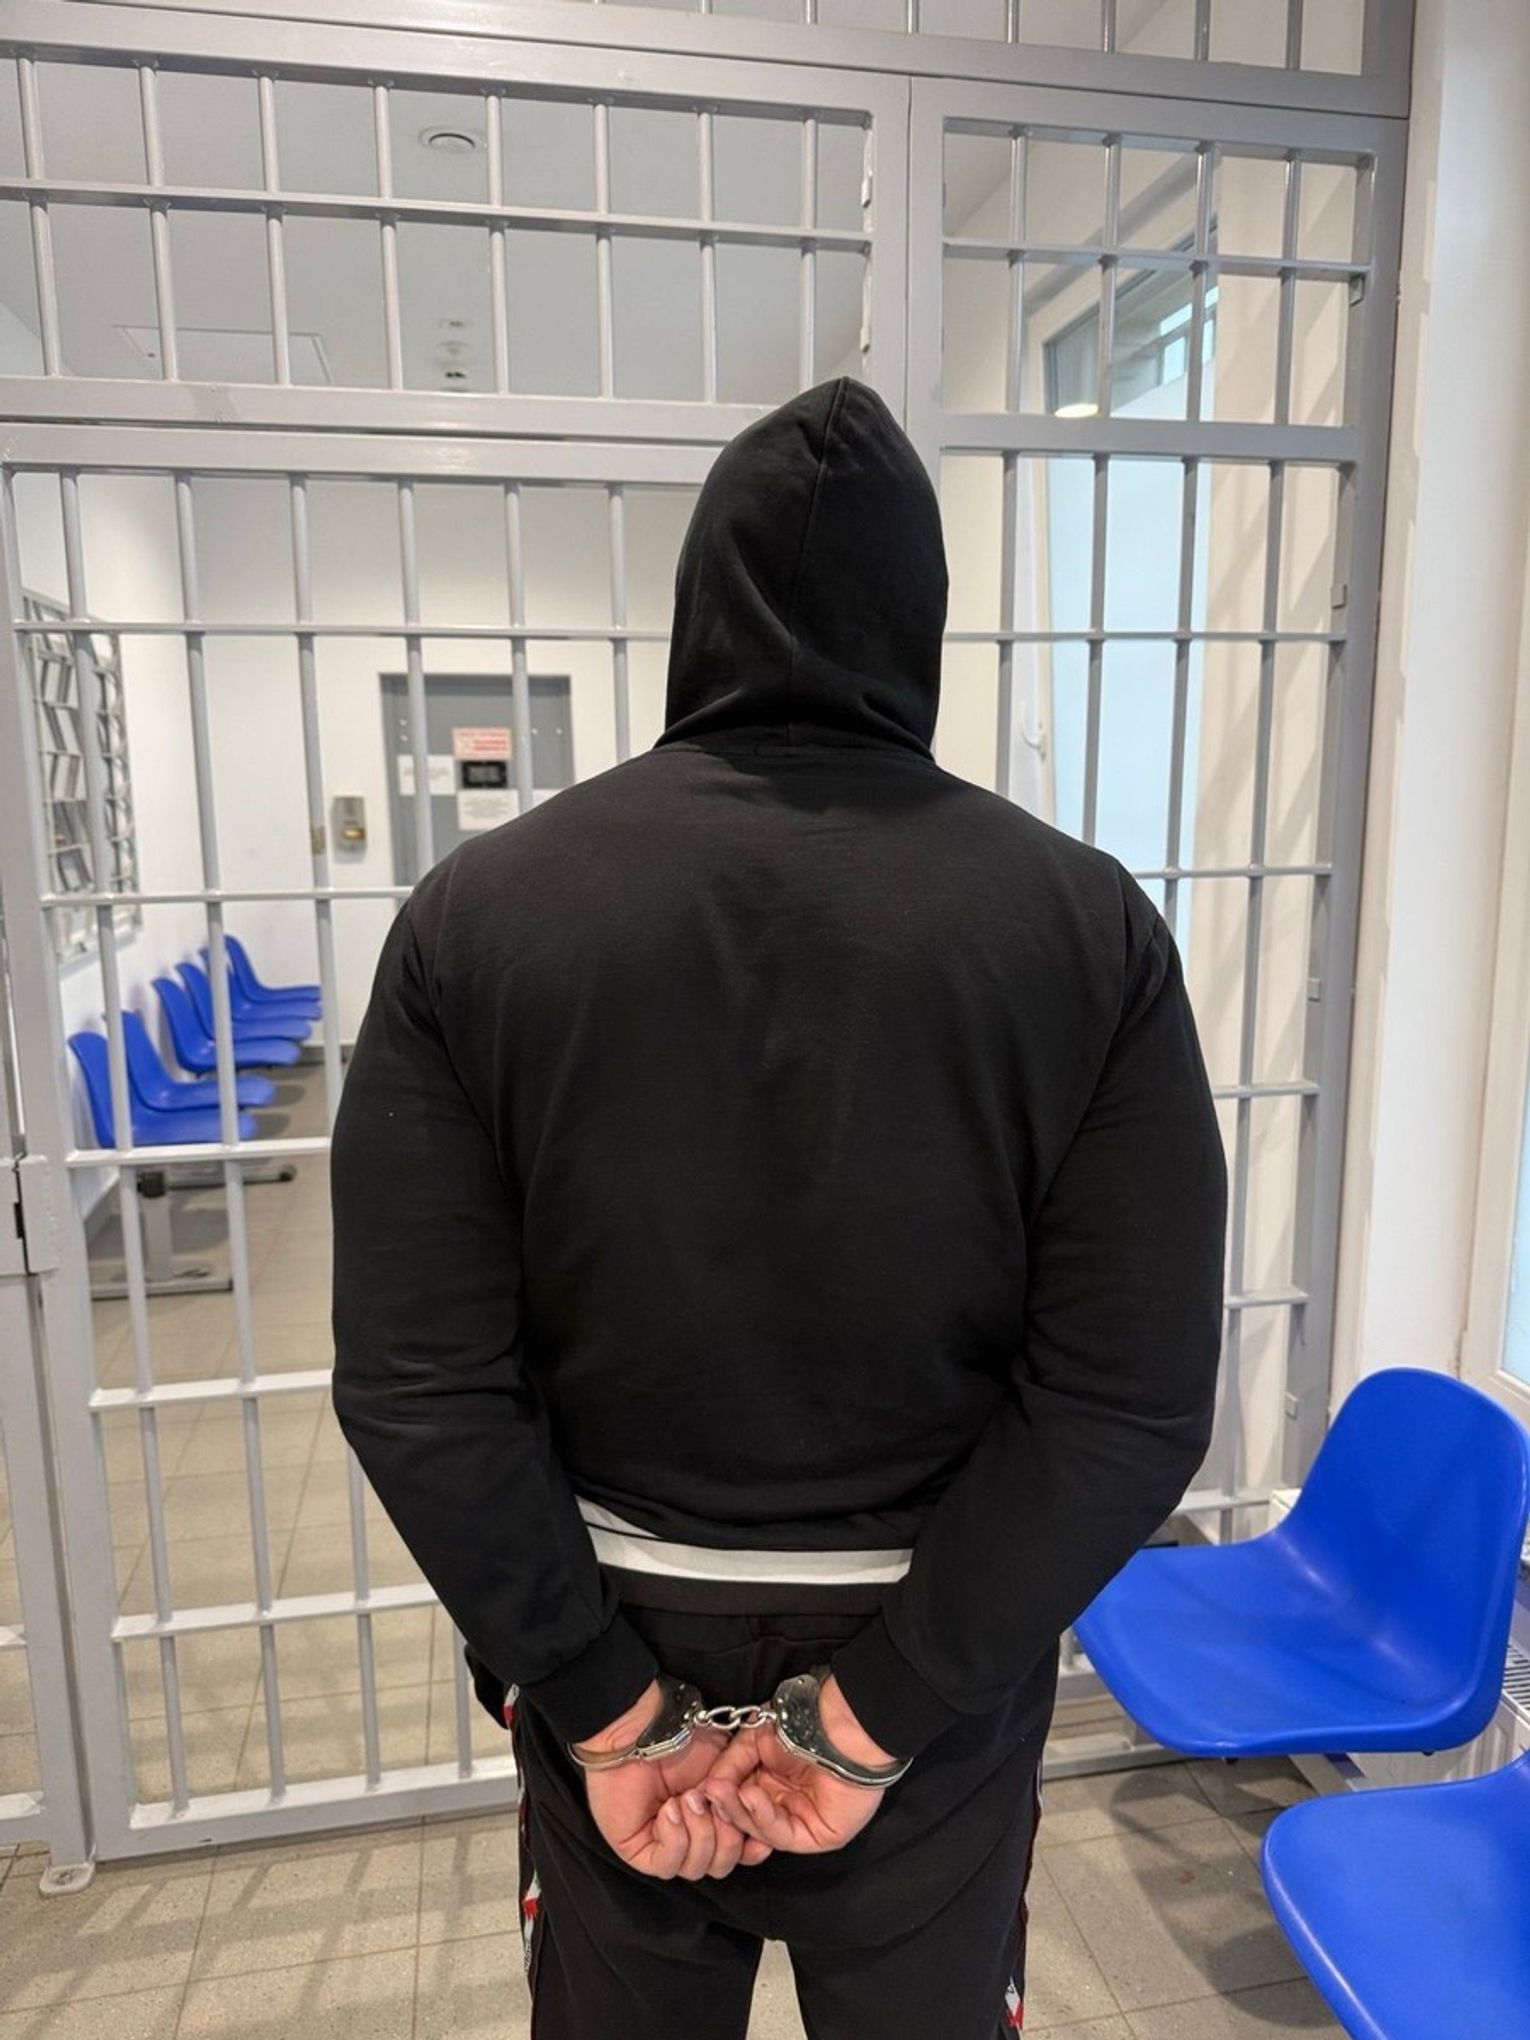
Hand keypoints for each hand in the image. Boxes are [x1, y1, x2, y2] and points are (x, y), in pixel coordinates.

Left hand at [576, 1679, 774, 1879]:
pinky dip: (675, 1838)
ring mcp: (666, 1844)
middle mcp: (692, 1835)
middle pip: (721, 1866)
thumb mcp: (729, 1766)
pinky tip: (670, 1809)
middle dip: (726, 1838)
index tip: (761, 1838)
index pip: (739, 1853)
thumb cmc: (685, 1738)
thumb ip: (745, 1800)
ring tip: (688, 1798)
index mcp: (716, 1819)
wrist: (646, 1728)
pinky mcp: (640, 1850)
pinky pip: (666, 1865)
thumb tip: (764, 1836)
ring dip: (699, 1834)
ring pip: (696, 1869)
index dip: (752, 1850)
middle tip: (716, 1804)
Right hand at [699, 1673, 894, 1854]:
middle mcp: (783, 1808)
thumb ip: (728, 1767)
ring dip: (739, 1812)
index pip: (735, 1809)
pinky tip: (750, 1797)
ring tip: (724, 1792)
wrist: (840, 1724)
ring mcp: (801, 1823)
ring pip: (760, 1832)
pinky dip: (763, 1818)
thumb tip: (705, 1790)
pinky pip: (783, 1834)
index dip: (715, 1805)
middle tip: (703, 1798)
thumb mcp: (751, 1741)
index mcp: (767, 1788)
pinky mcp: (818, 1835)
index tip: (693, 1798)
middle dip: (723, 1811)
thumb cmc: (798, 1725)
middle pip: (744, 1824)